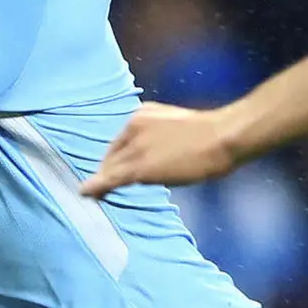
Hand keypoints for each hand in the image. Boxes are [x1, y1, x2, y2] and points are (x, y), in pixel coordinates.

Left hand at [80, 102, 236, 196]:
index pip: (121, 140)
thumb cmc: (211, 134)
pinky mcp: (138, 167)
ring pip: (111, 166)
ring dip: (101, 180)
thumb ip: (160, 136)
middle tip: (99, 187)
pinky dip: (97, 186)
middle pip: (113, 153)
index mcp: (143, 113)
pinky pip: (111, 178)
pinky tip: (87, 193)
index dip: (115, 158)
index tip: (112, 171)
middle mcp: (133, 126)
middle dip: (106, 170)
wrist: (221, 138)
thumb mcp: (177, 126)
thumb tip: (157, 155)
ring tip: (92, 193)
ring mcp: (135, 146)